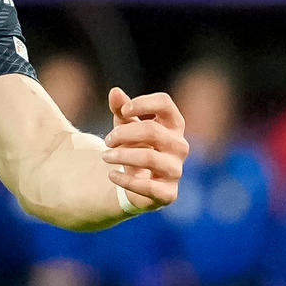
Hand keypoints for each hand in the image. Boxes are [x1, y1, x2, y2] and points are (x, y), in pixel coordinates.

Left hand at [101, 86, 188, 211]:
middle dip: (124, 134)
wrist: (138, 184)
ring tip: (105, 157)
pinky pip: (147, 186)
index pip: (165, 103)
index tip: (123, 111)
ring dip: (121, 156)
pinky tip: (111, 175)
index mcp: (174, 125)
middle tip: (107, 141)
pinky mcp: (169, 193)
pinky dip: (125, 180)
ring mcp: (176, 170)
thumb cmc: (135, 147)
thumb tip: (115, 92)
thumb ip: (121, 109)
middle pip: (152, 131)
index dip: (143, 103)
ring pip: (149, 158)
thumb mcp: (126, 125)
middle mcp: (180, 146)